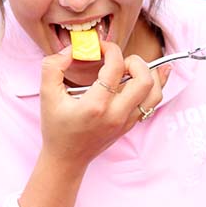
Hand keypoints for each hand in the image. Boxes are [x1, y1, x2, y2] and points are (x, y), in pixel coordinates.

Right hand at [39, 40, 170, 166]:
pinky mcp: (131, 124)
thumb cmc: (56, 127)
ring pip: (155, 92)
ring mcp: (126, 121)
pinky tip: (157, 71)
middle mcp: (116, 114)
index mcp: (95, 106)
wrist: (66, 159)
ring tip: (132, 68)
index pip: (116, 68)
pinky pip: (153, 102)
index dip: (111, 49)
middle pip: (144, 80)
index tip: (101, 47)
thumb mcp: (47, 95)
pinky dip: (157, 85)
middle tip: (119, 61)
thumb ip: (53, 66)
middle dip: (135, 61)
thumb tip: (73, 49)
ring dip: (149, 73)